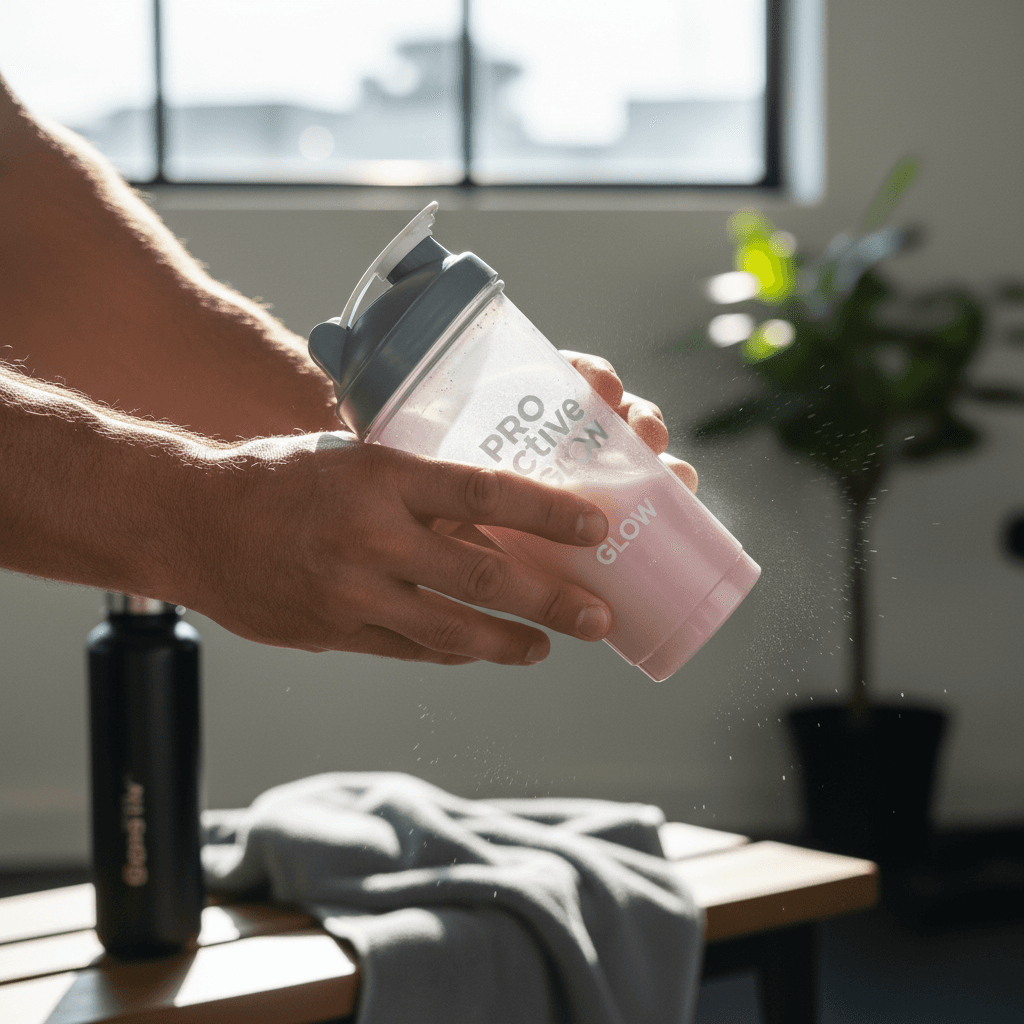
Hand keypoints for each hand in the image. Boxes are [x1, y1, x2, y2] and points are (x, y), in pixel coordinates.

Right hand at [185, 351, 697, 667]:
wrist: (193, 522)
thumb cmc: (280, 477)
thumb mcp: (353, 458)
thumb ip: (417, 486)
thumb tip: (490, 512)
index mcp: (383, 476)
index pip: (486, 492)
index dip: (549, 512)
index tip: (596, 526)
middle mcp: (373, 537)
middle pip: (485, 577)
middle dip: (553, 602)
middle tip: (597, 618)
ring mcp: (353, 593)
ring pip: (454, 630)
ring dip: (511, 643)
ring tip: (546, 647)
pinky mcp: (334, 633)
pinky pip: (412, 650)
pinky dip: (455, 651)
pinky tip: (482, 650)